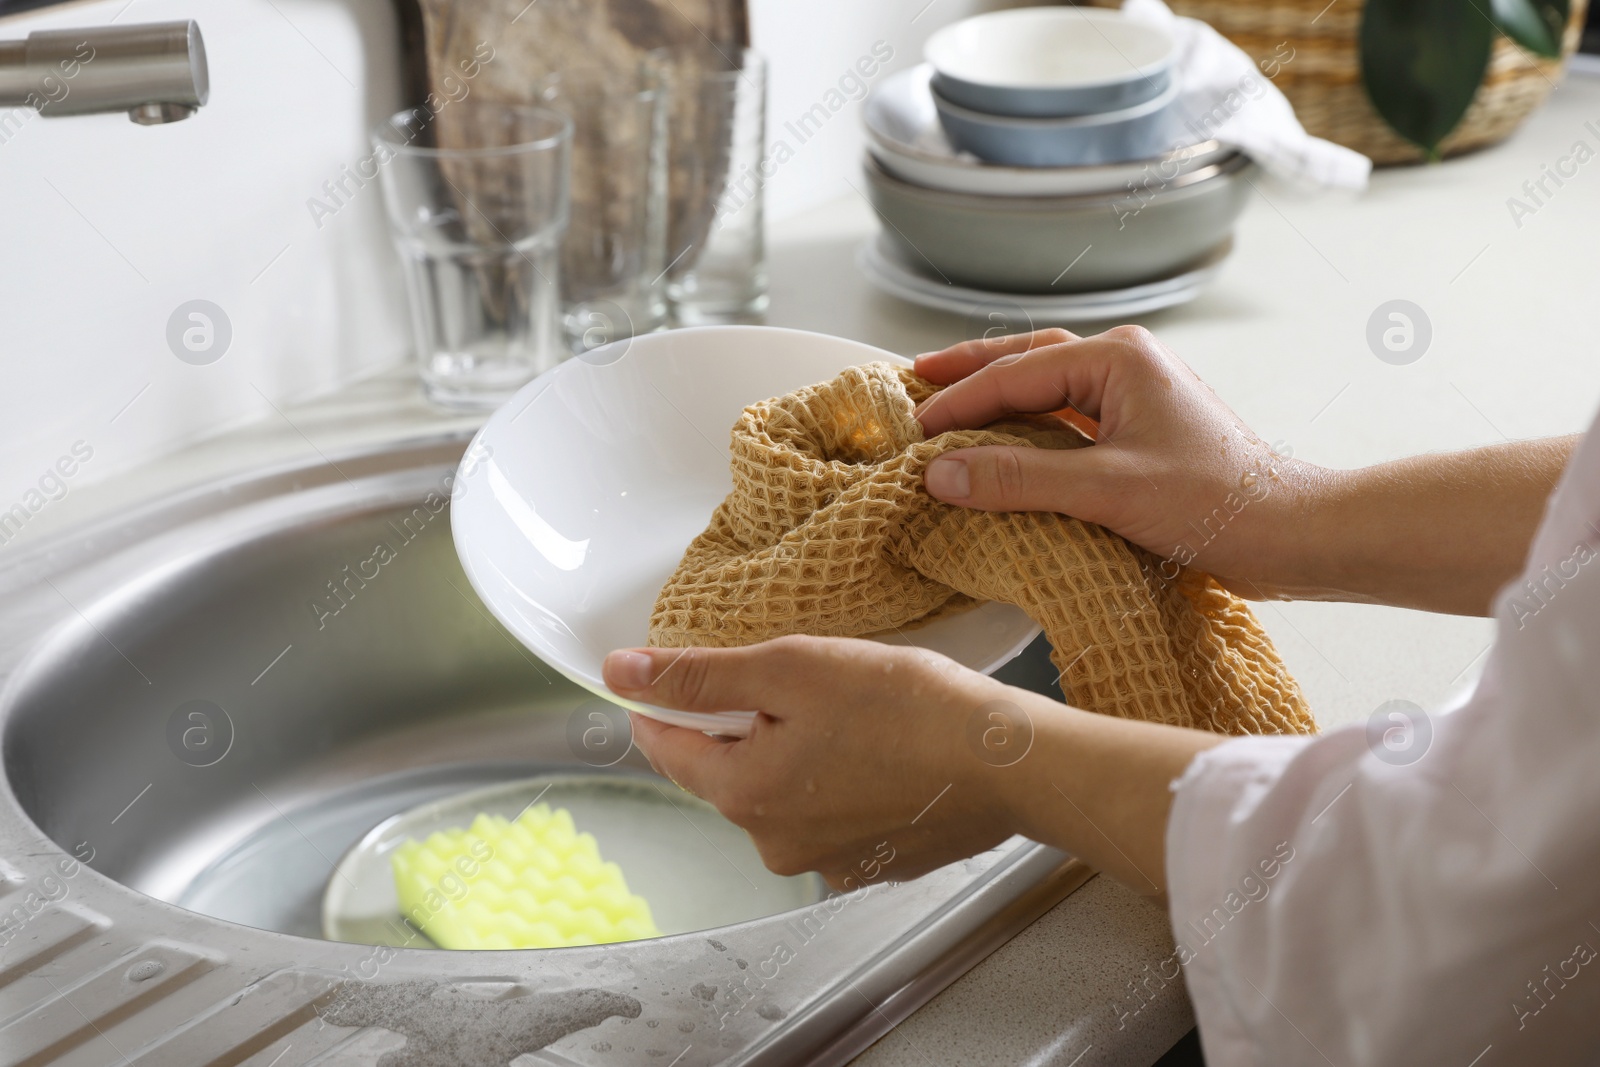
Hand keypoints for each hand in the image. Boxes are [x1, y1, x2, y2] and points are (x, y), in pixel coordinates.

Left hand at [602, 636, 1022, 890]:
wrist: (1010, 763)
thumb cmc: (909, 709)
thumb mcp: (791, 668)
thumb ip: (699, 676)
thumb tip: (620, 674)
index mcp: (744, 796)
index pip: (667, 748)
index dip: (669, 701)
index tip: (689, 669)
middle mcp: (776, 845)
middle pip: (727, 770)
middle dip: (748, 722)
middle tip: (802, 678)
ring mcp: (828, 862)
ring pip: (782, 791)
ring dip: (797, 750)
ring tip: (853, 711)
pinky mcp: (874, 863)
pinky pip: (831, 813)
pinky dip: (842, 779)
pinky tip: (881, 748)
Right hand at [915, 326, 1326, 598]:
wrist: (1293, 533)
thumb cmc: (1218, 505)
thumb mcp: (1108, 491)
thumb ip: (1020, 478)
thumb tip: (941, 474)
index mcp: (1119, 359)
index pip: (1016, 374)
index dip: (958, 402)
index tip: (911, 431)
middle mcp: (1126, 365)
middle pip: (1028, 359)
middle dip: (970, 370)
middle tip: (914, 379)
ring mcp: (1136, 397)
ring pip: (1047, 386)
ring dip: (997, 395)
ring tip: (948, 402)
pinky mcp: (1142, 432)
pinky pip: (1067, 419)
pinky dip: (1026, 426)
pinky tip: (1003, 442)